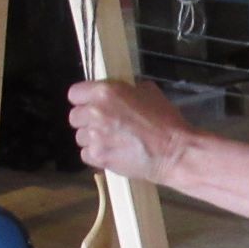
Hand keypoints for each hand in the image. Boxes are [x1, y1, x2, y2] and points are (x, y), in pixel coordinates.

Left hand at [66, 78, 193, 183]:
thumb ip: (127, 90)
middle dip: (86, 120)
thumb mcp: (149, 92)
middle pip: (74, 116)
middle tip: (104, 124)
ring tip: (110, 141)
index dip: (83, 99)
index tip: (91, 104)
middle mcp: (94, 113)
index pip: (74, 93)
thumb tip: (121, 93)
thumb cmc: (166, 120)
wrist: (174, 152)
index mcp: (105, 92)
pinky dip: (96, 154)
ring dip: (92, 138)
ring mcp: (94, 137)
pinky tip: (111, 153)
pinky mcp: (98, 157)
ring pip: (80, 137)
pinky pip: (86, 154)